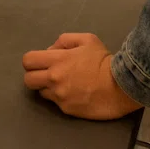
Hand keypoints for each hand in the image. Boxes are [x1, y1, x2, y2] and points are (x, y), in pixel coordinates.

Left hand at [22, 33, 142, 119]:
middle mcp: (54, 79)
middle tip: (47, 75)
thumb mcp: (86, 39)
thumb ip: (64, 40)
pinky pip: (56, 103)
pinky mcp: (67, 109)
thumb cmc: (104, 60)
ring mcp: (59, 96)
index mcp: (56, 60)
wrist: (121, 86)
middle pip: (28, 80)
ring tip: (63, 85)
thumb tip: (51, 50)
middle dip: (34, 76)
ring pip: (41, 93)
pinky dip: (61, 98)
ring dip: (48, 88)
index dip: (32, 61)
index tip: (42, 62)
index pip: (28, 61)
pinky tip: (74, 94)